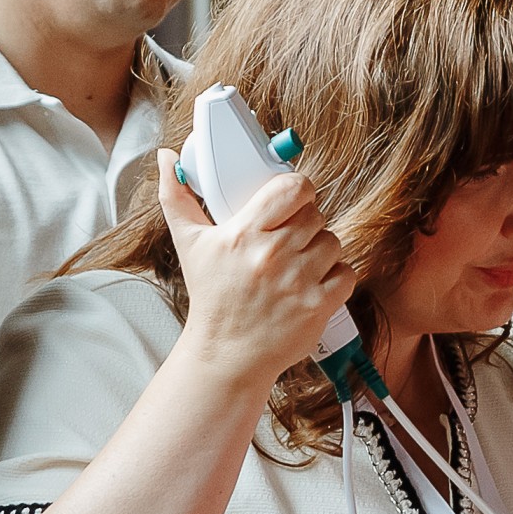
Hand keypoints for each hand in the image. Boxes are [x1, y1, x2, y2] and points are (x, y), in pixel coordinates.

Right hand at [159, 161, 354, 385]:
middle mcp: (272, 256)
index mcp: (243, 234)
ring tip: (298, 264)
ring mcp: (297, 282)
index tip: (291, 201)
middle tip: (288, 239)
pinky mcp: (318, 306)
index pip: (292, 189)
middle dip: (305, 223)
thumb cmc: (212, 297)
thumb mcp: (189, 244)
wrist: (226, 355)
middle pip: (315, 214)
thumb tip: (166, 158)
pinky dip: (336, 277)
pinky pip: (346, 273)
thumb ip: (177, 198)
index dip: (298, 190)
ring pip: (333, 241)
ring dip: (321, 250)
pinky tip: (313, 283)